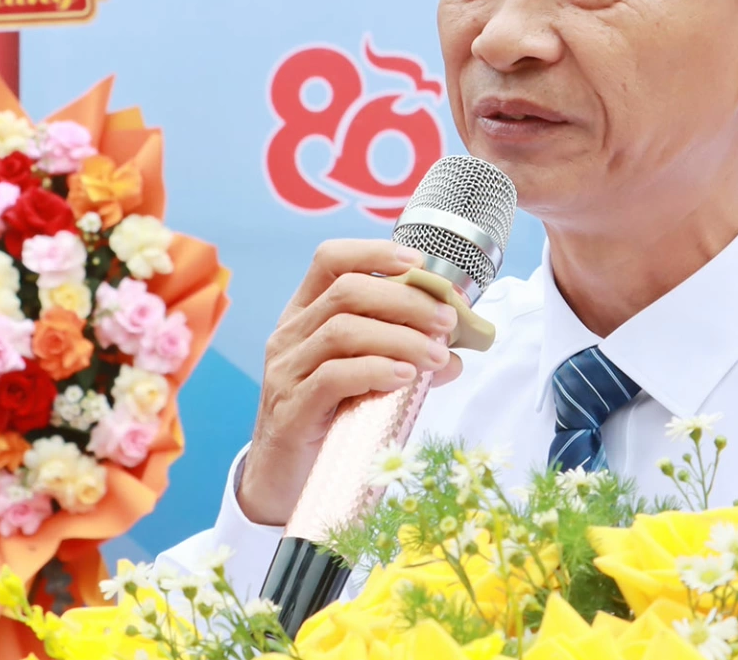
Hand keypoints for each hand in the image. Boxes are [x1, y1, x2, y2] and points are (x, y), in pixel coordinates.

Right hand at [236, 239, 463, 525]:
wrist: (282, 486)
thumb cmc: (327, 424)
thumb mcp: (366, 382)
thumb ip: (404, 360)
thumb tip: (456, 353)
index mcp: (304, 316)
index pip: (329, 260)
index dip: (374, 251)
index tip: (418, 262)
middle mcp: (289, 335)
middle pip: (346, 290)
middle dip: (404, 299)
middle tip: (446, 321)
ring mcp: (285, 371)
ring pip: (342, 330)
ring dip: (399, 337)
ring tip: (436, 355)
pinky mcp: (290, 409)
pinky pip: (332, 377)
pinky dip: (375, 370)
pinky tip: (404, 378)